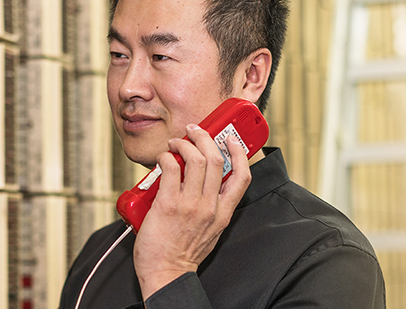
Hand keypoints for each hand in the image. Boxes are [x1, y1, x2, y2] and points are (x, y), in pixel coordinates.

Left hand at [132, 123, 252, 296]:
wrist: (166, 273)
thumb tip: (202, 184)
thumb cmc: (183, 254)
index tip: (231, 140)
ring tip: (175, 142)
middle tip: (194, 132)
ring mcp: (190, 205)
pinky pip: (170, 169)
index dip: (240, 153)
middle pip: (216, 159)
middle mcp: (210, 207)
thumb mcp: (210, 231)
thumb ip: (211, 208)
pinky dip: (166, 157)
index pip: (242, 177)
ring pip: (194, 159)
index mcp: (223, 213)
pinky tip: (162, 158)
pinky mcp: (168, 204)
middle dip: (205, 137)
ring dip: (184, 143)